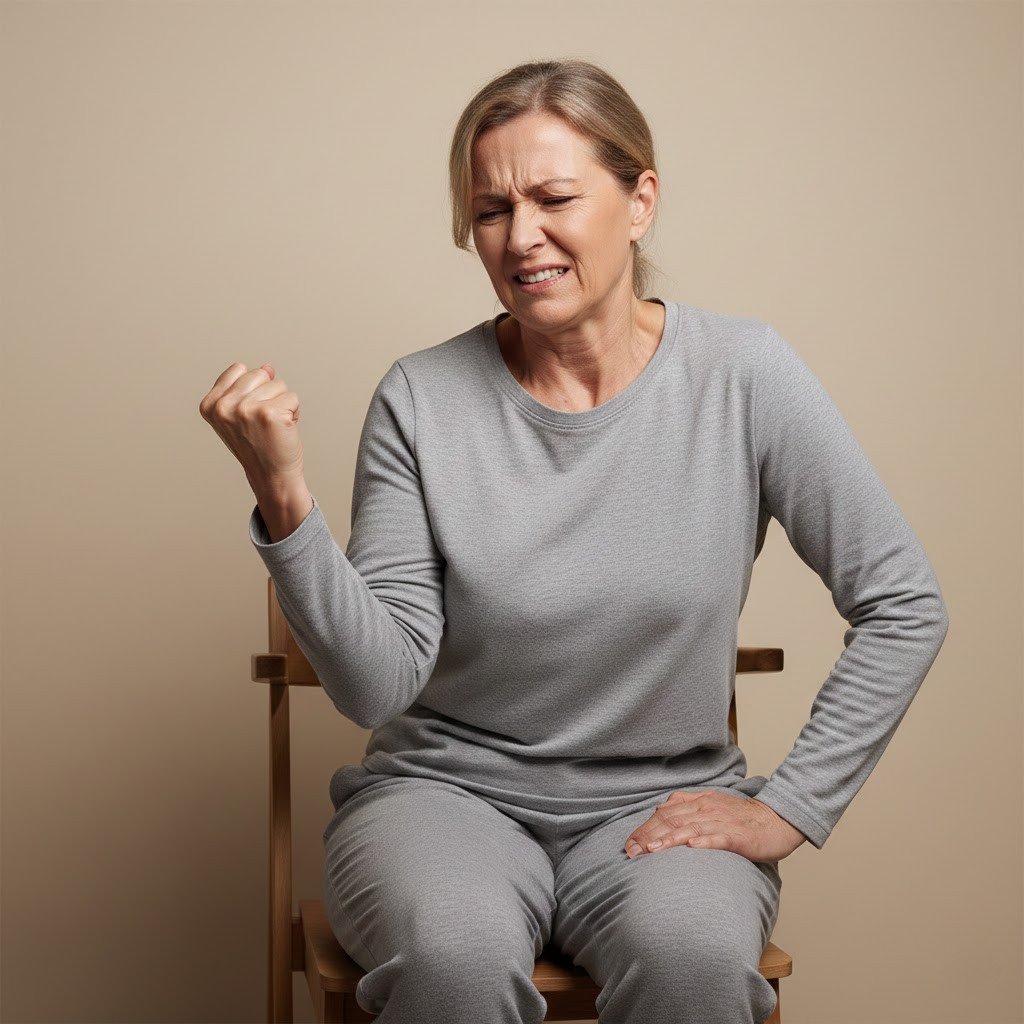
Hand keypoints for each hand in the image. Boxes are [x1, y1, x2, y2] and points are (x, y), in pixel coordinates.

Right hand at [199, 361, 305, 492]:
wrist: (272, 477)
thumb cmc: (258, 446)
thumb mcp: (239, 414)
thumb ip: (247, 388)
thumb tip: (268, 367)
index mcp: (210, 405)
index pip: (239, 369)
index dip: (252, 388)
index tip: (250, 414)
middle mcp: (224, 406)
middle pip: (260, 373)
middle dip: (269, 394)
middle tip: (264, 422)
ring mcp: (245, 409)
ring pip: (278, 384)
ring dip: (282, 404)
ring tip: (273, 427)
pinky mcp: (269, 414)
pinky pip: (292, 397)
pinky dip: (294, 412)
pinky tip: (283, 430)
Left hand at [623, 790, 806, 862]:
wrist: (776, 820)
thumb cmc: (742, 819)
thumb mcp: (711, 806)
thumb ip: (687, 807)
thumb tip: (661, 810)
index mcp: (698, 801)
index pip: (665, 813)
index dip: (645, 828)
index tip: (628, 844)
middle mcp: (706, 808)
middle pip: (671, 819)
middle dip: (648, 835)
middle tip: (630, 851)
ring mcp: (721, 822)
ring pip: (690, 828)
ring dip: (669, 839)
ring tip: (651, 850)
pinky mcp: (737, 836)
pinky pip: (718, 837)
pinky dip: (704, 841)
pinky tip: (691, 848)